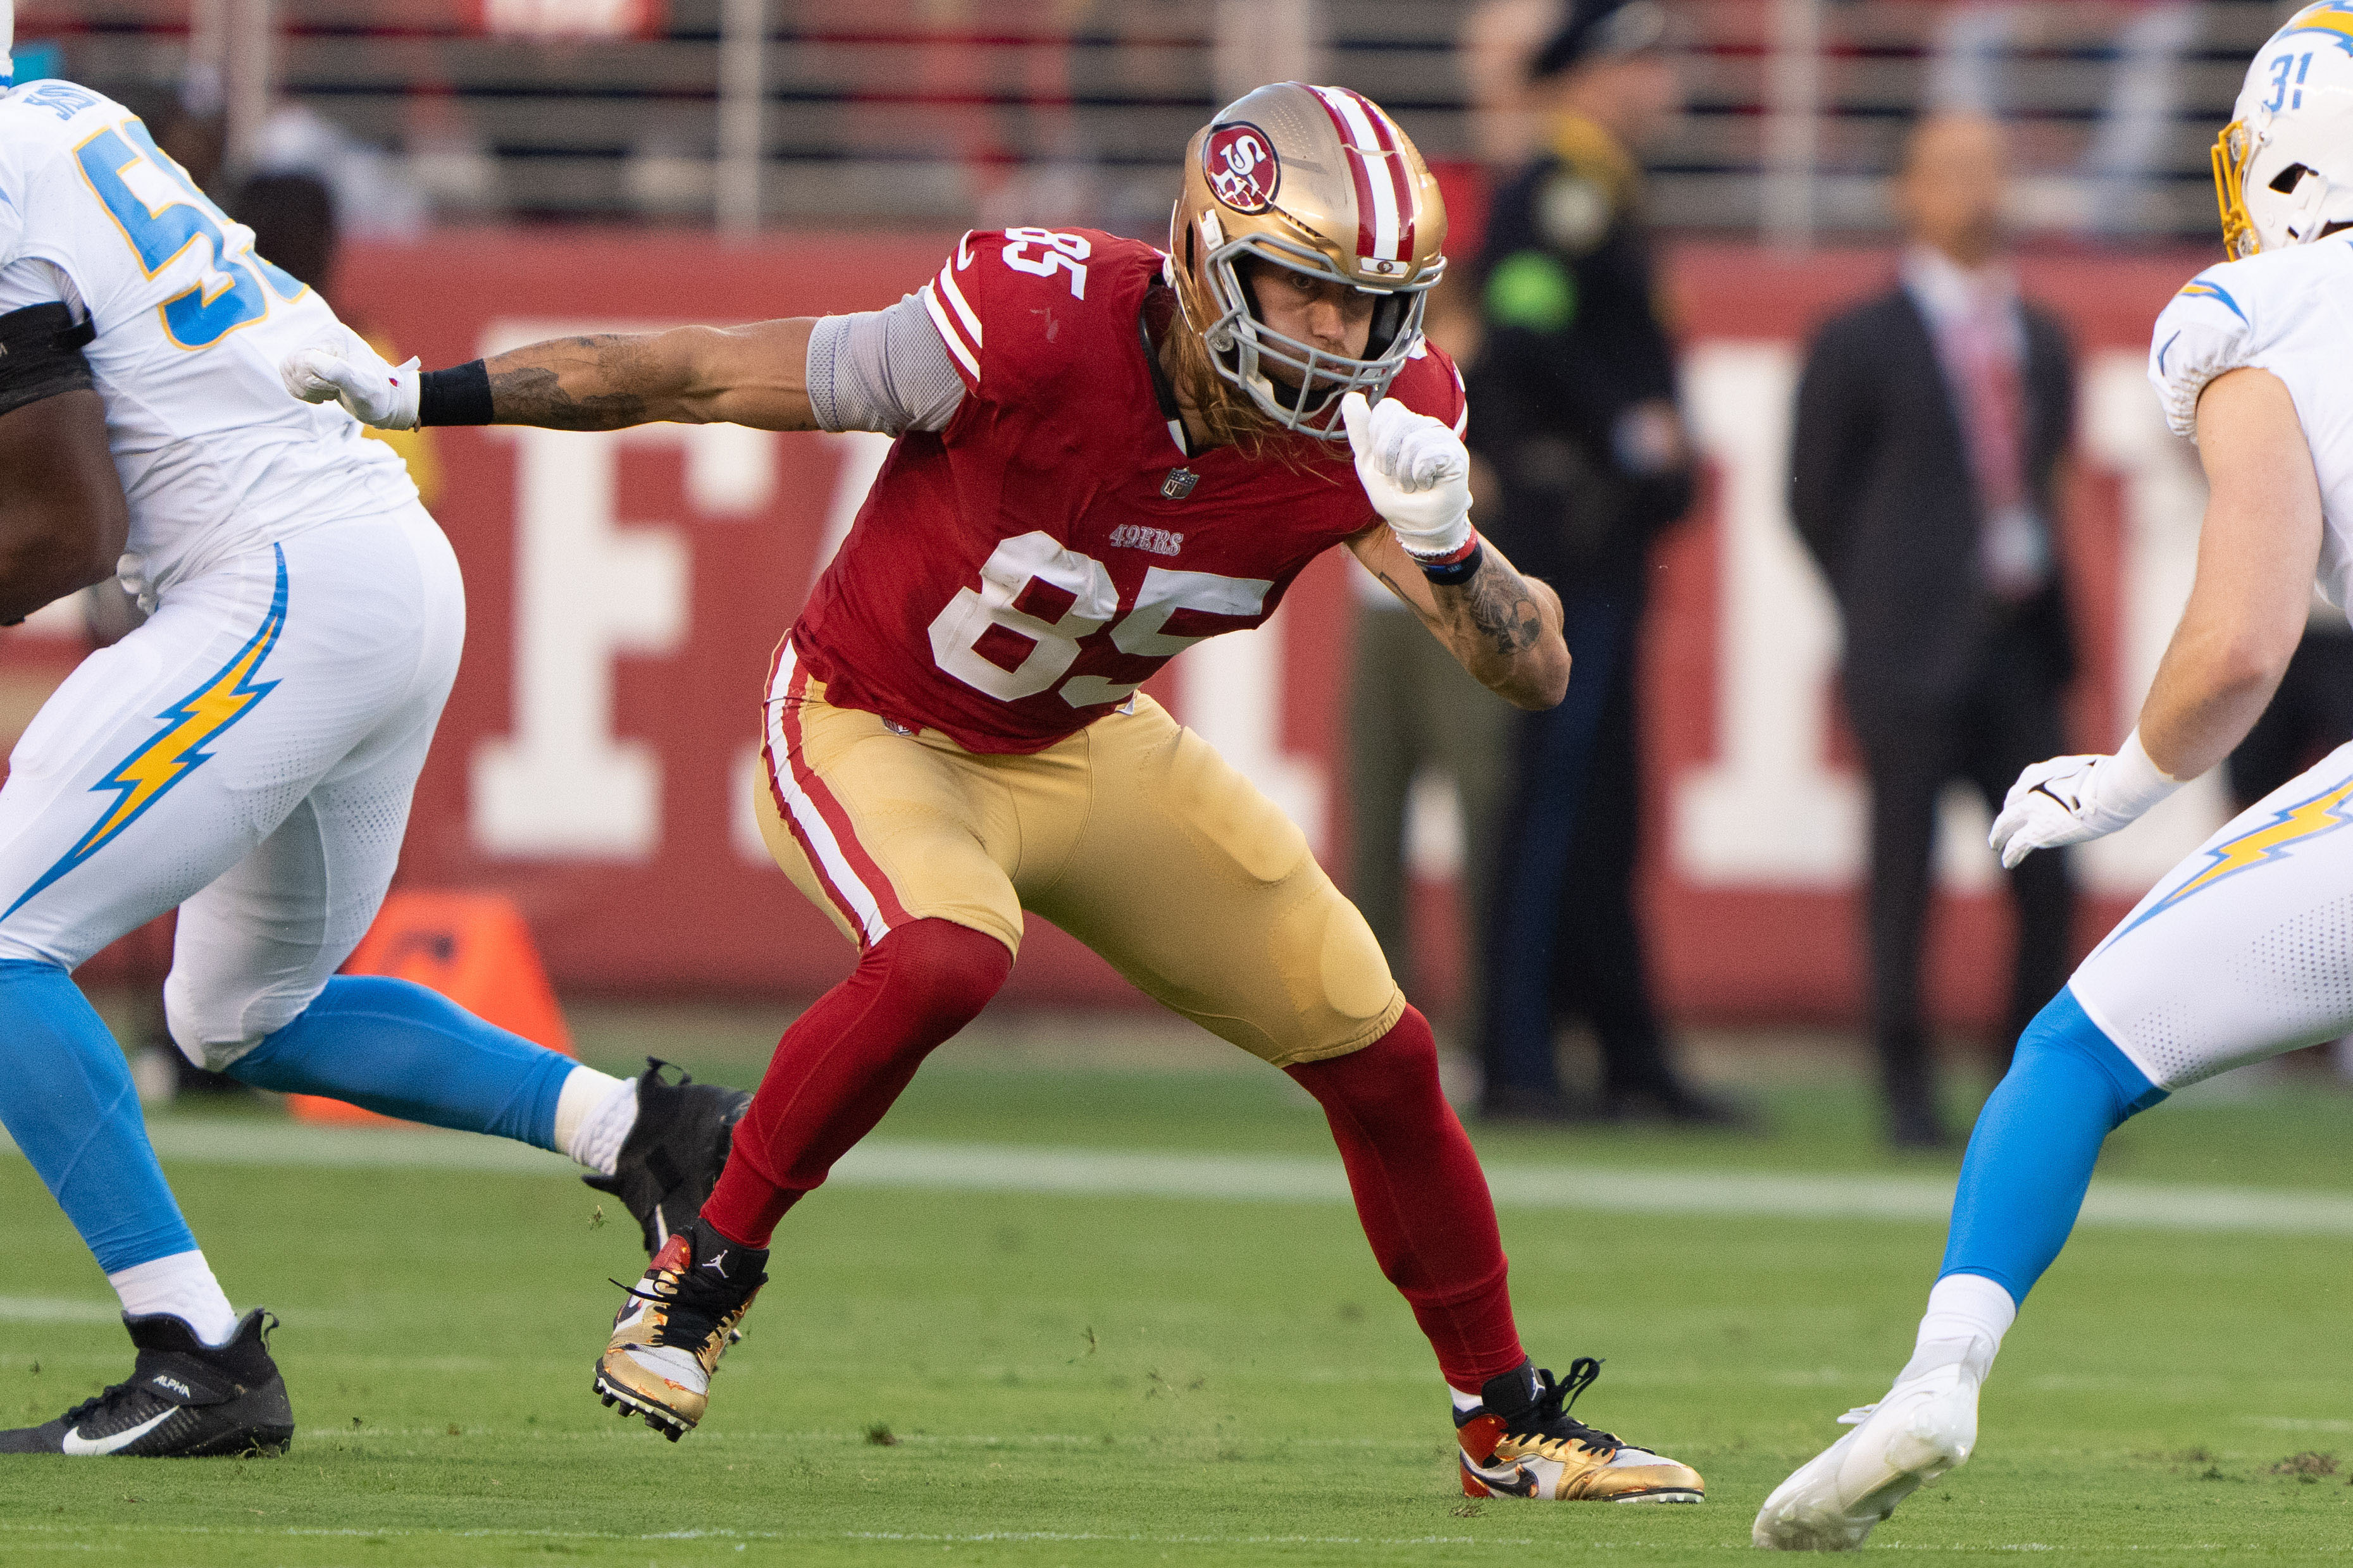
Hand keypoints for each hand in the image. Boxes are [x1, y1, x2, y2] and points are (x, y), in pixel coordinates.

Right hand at [281, 333, 420, 429]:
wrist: (385, 403)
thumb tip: (311, 361)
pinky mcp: (308, 361)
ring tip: (332, 391)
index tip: (337, 387)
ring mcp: (314, 347)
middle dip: (311, 386)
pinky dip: (302, 391)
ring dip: (306, 390)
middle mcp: (322, 335)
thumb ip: (340, 373)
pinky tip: (324, 392)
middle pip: (292, 365)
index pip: (304, 360)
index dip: (316, 381)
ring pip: (288, 371)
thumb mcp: (365, 387)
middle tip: (335, 391)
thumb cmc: (379, 396)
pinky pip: (289, 377)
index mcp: (335, 335)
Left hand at [1340, 390, 1472, 559]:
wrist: (1421, 526)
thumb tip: (1351, 397)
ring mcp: (1443, 438)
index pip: (1386, 409)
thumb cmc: (1397, 497)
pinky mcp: (1456, 453)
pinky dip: (1419, 476)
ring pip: (1410, 441)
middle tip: (1399, 478)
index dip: (1378, 439)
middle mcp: (1426, 425)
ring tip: (1413, 484)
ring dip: (1404, 473)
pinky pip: (1426, 454)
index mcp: (1405, 424)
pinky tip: (1427, 484)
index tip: (1383, 464)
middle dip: (1387, 458)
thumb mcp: (1369, 464)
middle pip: (1395, 421)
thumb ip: (1360, 432)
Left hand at [1988, 734, 2181, 868]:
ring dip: (1999, 836)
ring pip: (2006, 824)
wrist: (2115, 788)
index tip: (2021, 806)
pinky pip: (2018, 844)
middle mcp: (2034, 789)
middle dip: (2005, 816)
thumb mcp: (2103, 769)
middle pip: (2011, 804)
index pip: (2024, 784)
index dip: (2021, 797)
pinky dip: (2010, 853)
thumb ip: (2099, 773)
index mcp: (2045, 771)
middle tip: (2000, 827)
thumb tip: (2120, 775)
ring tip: (1996, 846)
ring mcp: (2034, 809)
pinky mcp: (2039, 830)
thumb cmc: (2114, 776)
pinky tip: (2006, 862)